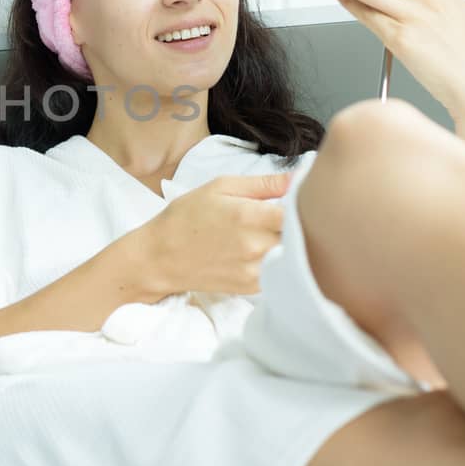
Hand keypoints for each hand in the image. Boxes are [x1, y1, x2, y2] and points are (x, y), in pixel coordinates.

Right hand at [138, 172, 289, 300]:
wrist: (160, 257)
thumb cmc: (187, 216)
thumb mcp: (220, 187)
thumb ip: (262, 184)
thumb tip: (298, 178)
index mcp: (250, 216)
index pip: (301, 211)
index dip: (304, 205)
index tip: (299, 200)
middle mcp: (256, 246)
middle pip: (300, 236)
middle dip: (299, 225)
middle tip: (288, 216)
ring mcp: (255, 270)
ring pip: (292, 256)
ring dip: (290, 245)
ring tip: (273, 233)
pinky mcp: (252, 287)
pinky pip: (279, 272)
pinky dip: (278, 262)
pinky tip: (262, 251)